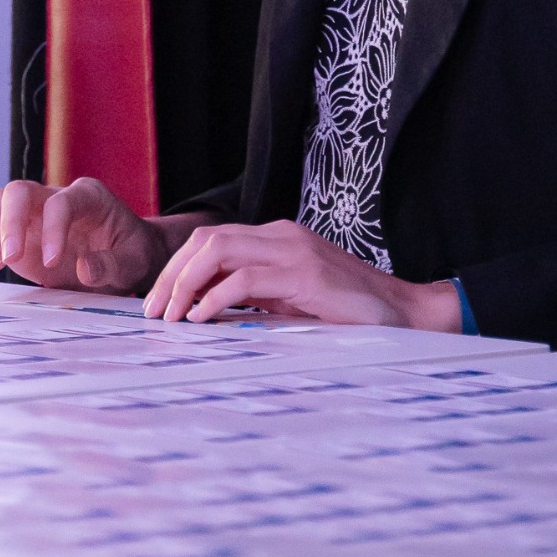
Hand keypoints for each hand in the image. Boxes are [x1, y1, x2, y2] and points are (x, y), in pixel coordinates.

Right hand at [0, 177, 183, 294]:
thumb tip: (84, 267)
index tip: (52, 264)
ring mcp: (34, 213)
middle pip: (19, 191)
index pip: (61, 202)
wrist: (125, 258)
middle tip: (8, 260)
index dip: (52, 229)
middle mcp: (57, 197)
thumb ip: (112, 265)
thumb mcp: (133, 263)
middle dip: (8, 223)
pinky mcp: (17, 232)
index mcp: (90, 197)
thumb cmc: (131, 255)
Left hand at [142, 219, 462, 331]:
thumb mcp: (292, 301)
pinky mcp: (304, 273)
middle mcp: (281, 235)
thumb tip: (203, 314)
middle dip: (170, 275)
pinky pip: (245, 277)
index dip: (176, 269)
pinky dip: (214, 298)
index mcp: (277, 238)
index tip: (156, 304)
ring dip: (184, 284)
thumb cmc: (348, 313)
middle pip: (206, 239)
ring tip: (170, 318)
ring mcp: (293, 250)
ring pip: (218, 250)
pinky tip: (201, 321)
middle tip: (152, 314)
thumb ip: (256, 297)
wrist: (404, 313)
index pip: (211, 239)